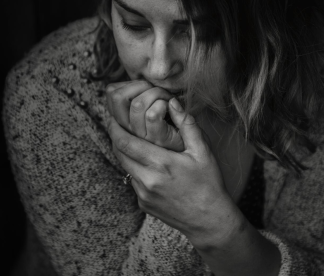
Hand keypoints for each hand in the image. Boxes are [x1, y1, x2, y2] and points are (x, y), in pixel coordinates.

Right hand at [106, 80, 183, 151]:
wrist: (192, 147)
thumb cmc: (173, 123)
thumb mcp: (150, 108)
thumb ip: (139, 96)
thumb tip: (131, 82)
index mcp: (124, 120)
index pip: (111, 93)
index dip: (128, 83)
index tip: (146, 87)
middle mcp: (129, 129)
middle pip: (117, 97)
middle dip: (140, 84)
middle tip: (156, 89)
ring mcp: (142, 136)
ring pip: (137, 104)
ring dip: (156, 93)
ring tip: (167, 98)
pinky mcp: (158, 139)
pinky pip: (153, 115)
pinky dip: (165, 104)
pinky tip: (172, 107)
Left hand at [107, 97, 233, 241]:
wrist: (209, 221)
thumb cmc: (209, 184)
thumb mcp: (203, 151)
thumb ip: (187, 124)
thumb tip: (172, 102)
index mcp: (161, 164)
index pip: (125, 142)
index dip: (115, 127)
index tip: (114, 117)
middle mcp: (147, 180)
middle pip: (119, 153)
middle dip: (116, 137)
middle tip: (117, 123)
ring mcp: (143, 194)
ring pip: (124, 167)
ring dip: (125, 153)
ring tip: (131, 140)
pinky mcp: (143, 204)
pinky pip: (133, 181)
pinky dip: (135, 169)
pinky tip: (147, 163)